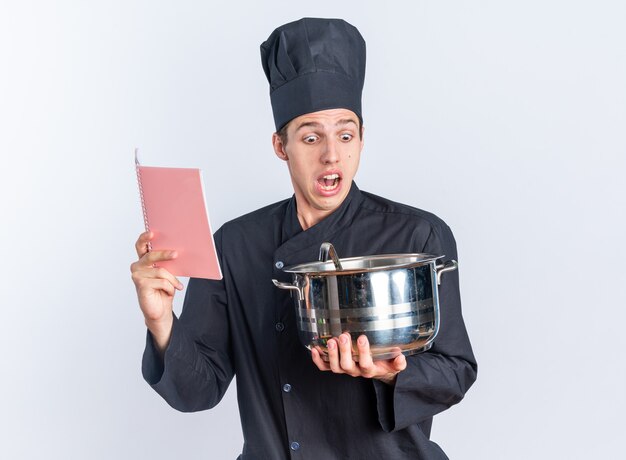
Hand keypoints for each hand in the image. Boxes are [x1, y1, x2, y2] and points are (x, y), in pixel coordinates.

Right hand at [130, 231, 183, 352]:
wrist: (161, 311)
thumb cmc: (164, 289)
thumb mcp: (167, 273)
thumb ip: (166, 262)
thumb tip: (176, 251)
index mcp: (143, 260)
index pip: (141, 245)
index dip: (144, 238)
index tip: (152, 232)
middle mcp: (137, 267)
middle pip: (151, 256)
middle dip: (164, 254)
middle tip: (176, 254)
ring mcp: (137, 276)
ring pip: (160, 271)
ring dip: (172, 279)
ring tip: (177, 286)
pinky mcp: (141, 286)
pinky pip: (162, 282)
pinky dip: (170, 287)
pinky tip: (170, 292)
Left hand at [311, 333, 406, 384]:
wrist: (378, 371)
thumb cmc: (386, 364)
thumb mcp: (395, 364)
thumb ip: (399, 362)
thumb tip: (401, 357)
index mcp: (370, 370)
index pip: (366, 364)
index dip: (363, 352)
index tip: (362, 338)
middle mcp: (356, 371)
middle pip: (347, 366)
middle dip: (344, 351)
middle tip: (343, 337)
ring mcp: (345, 369)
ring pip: (335, 367)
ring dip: (331, 354)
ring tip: (331, 341)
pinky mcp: (336, 367)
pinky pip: (325, 367)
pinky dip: (318, 360)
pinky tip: (314, 349)